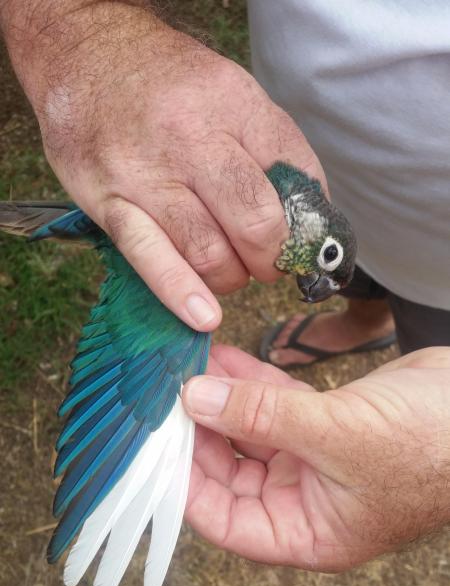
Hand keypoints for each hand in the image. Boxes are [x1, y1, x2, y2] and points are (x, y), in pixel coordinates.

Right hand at [5, 2, 324, 329]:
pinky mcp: (111, 203)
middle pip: (256, 222)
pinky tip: (203, 316)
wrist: (83, 56)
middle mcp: (192, 137)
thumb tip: (309, 211)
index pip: (295, 175)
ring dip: (231, 277)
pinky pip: (151, 257)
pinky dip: (181, 293)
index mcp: (234, 104)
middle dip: (272, 258)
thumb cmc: (164, 83)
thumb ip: (269, 147)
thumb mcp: (229, 91)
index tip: (302, 242)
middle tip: (267, 263)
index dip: (307, 223)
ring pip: (209, 251)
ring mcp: (148, 172)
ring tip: (229, 271)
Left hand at [182, 345, 449, 570]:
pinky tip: (218, 358)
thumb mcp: (338, 435)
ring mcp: (314, 459)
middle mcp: (305, 501)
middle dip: (199, 435)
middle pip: (231, 473)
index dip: (187, 488)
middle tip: (162, 397)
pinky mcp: (324, 421)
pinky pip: (274, 404)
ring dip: (218, 402)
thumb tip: (195, 399)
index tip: (157, 448)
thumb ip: (263, 416)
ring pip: (249, 433)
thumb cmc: (434, 446)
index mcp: (309, 532)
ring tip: (182, 369)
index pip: (226, 522)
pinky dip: (248, 382)